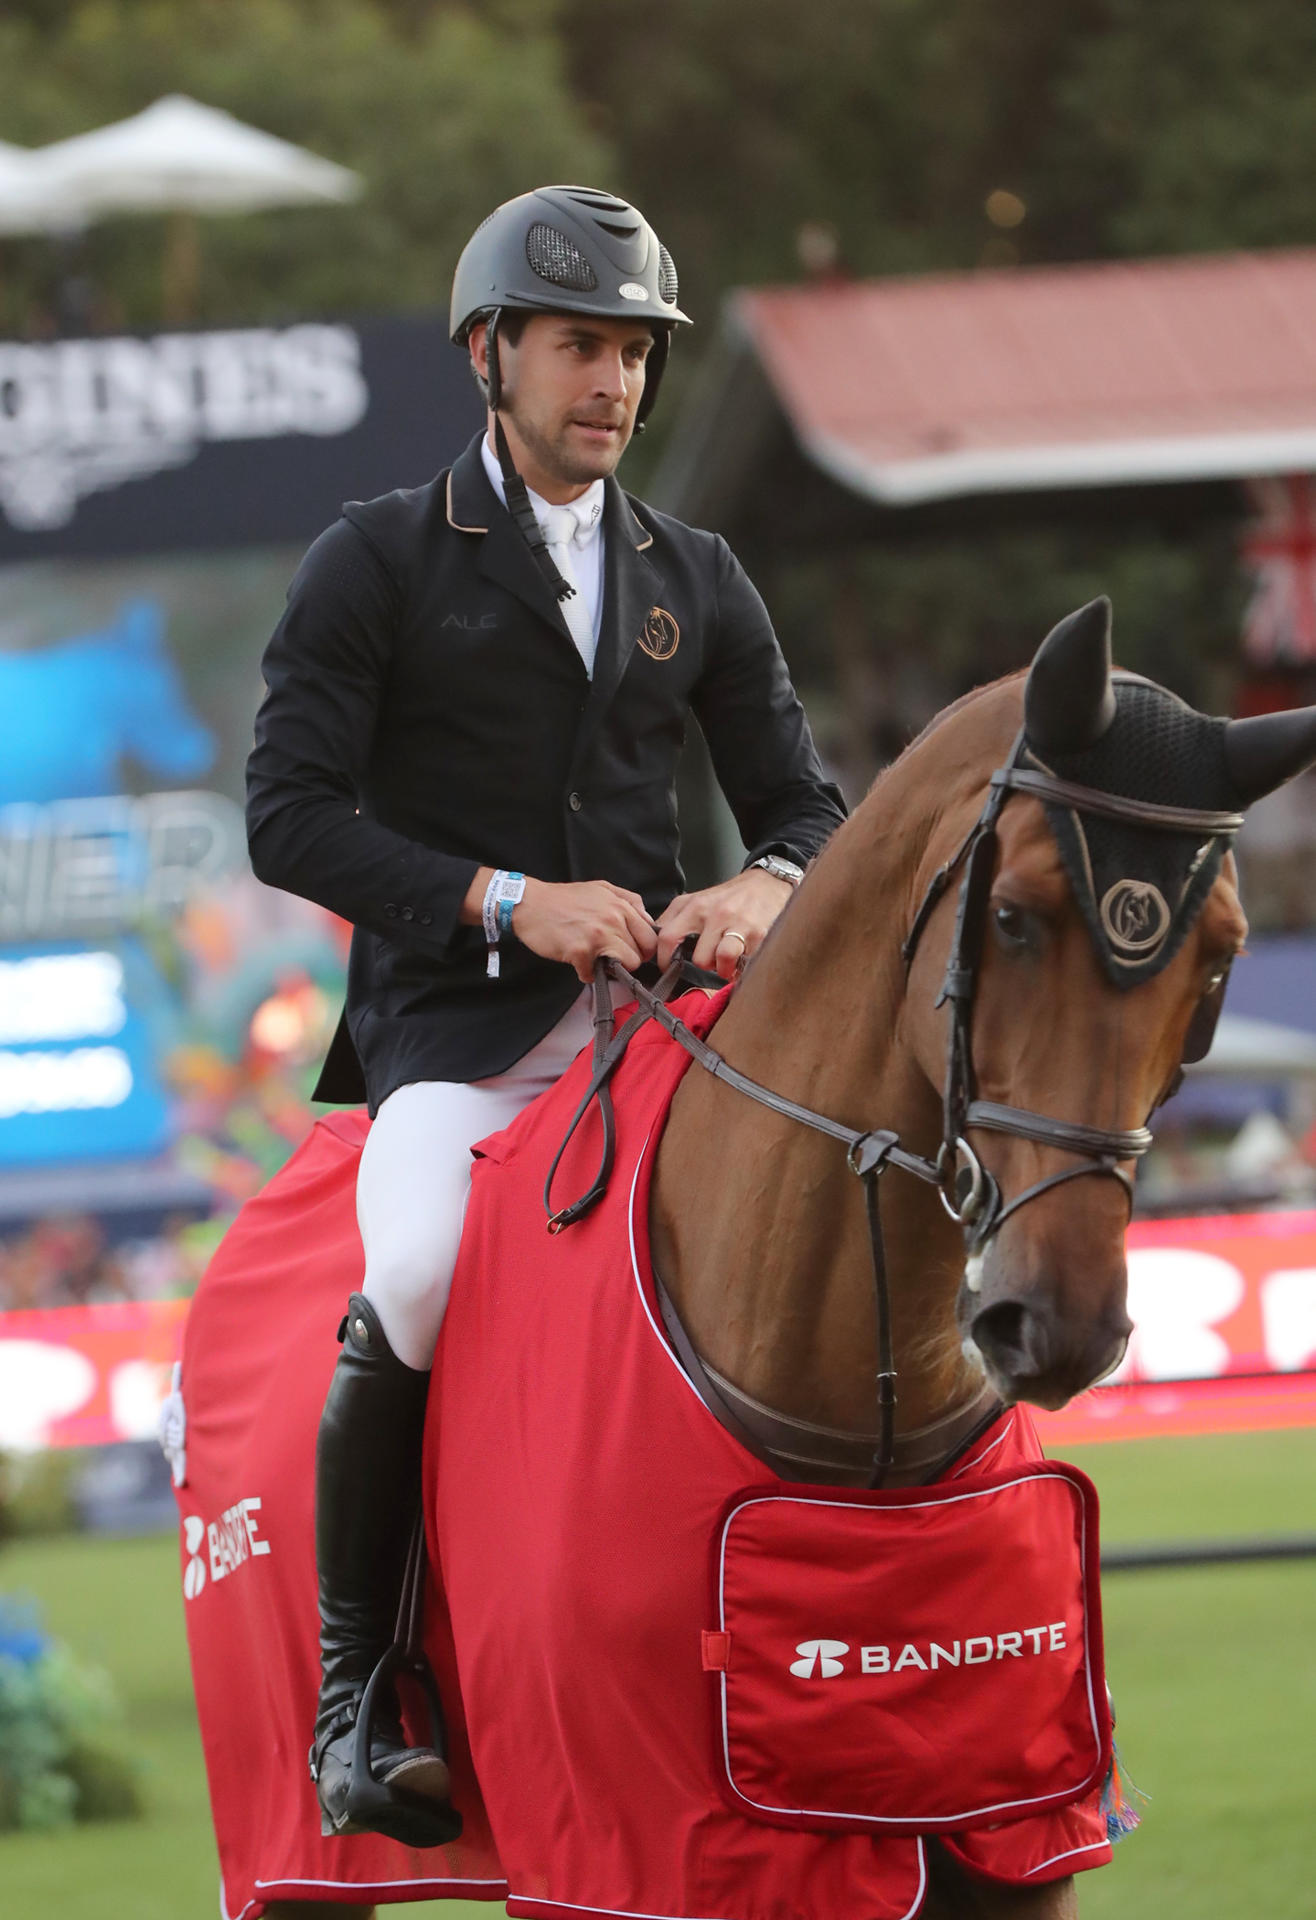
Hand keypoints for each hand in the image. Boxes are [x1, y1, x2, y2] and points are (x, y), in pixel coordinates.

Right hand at [508, 877, 657, 982]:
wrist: (530, 904)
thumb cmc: (563, 898)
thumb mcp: (601, 888)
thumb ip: (628, 900)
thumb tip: (647, 919)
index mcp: (620, 906)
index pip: (650, 937)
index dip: (643, 949)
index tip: (631, 951)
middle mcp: (613, 920)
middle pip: (640, 955)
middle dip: (627, 959)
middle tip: (611, 957)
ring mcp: (598, 936)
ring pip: (625, 966)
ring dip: (611, 968)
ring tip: (596, 960)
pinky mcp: (581, 952)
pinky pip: (593, 975)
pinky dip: (585, 973)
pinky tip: (577, 962)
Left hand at [655, 868, 793, 978]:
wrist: (767, 883)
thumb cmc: (729, 897)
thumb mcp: (697, 899)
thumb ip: (674, 918)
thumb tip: (654, 941)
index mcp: (695, 906)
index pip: (668, 938)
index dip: (665, 960)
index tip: (669, 968)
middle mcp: (715, 914)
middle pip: (699, 958)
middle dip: (705, 966)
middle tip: (711, 961)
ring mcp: (738, 924)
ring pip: (722, 961)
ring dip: (724, 969)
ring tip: (727, 964)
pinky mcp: (759, 933)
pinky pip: (746, 962)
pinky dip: (743, 967)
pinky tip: (743, 959)